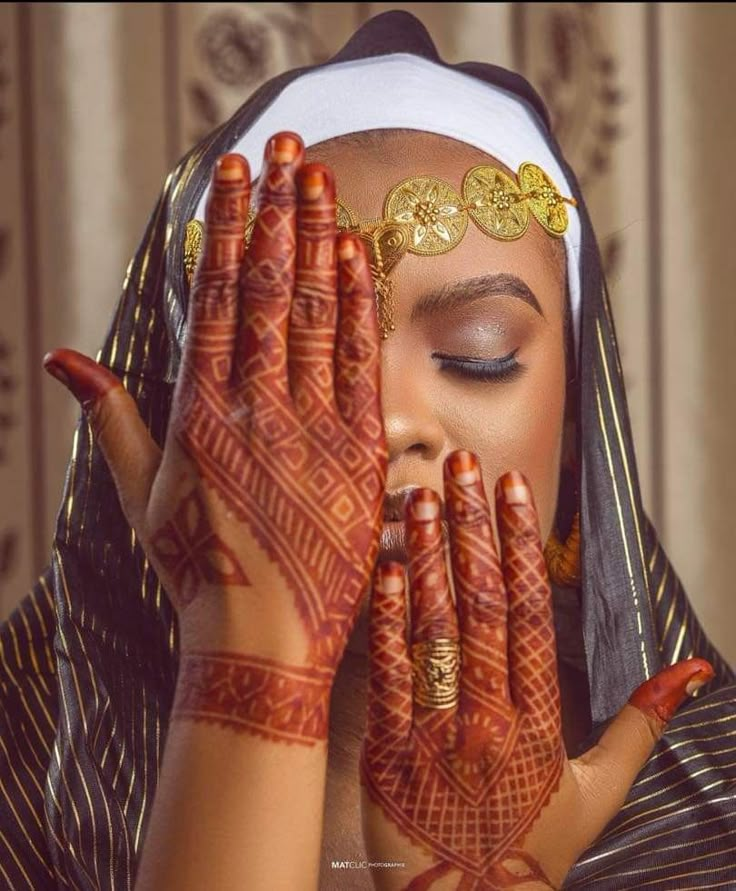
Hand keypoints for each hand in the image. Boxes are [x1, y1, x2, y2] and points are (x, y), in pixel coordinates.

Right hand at [44, 135, 386, 744]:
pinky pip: (358, 366)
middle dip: (278, 213)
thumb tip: (64, 356)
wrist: (262, 643)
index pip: (214, 300)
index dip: (228, 230)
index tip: (236, 174)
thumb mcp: (142, 498)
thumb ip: (111, 421)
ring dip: (318, 242)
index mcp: (198, 416)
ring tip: (323, 181)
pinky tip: (357, 257)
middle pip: (266, 291)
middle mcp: (253, 411)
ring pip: (313, 316)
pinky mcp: (357, 454)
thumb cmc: (197, 573)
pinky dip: (357, 308)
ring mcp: (310, 430)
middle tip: (288, 148)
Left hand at [360, 450, 712, 888]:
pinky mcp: (388, 750)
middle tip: (464, 464)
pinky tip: (383, 570)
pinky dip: (386, 621)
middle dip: (474, 528)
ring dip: (430, 557)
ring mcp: (436, 731)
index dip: (521, 544)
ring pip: (435, 629)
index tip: (514, 488)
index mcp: (539, 721)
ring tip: (424, 497)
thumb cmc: (531, 850)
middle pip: (482, 605)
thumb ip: (641, 726)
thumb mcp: (600, 792)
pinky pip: (388, 675)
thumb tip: (690, 670)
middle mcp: (489, 716)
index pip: (532, 612)